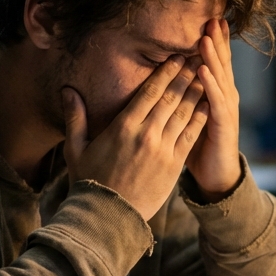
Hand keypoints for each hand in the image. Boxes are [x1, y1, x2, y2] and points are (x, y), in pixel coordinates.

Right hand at [63, 57, 209, 220]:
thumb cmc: (89, 183)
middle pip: (170, 98)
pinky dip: (200, 118)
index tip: (176, 58)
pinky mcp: (174, 166)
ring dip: (195, 92)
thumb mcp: (76, 149)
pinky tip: (207, 104)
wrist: (107, 218)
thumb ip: (75, 118)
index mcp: (122, 127)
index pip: (149, 92)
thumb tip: (68, 90)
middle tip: (197, 57)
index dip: (165, 72)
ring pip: (184, 113)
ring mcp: (162, 150)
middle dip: (185, 75)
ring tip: (205, 74)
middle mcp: (145, 135)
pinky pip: (191, 135)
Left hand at [185, 18, 241, 199]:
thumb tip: (166, 76)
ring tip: (206, 36)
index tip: (209, 18)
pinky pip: (216, 101)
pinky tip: (203, 70)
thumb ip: (183, 95)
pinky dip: (210, 84)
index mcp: (216, 93)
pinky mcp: (223, 125)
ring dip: (213, 56)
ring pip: (220, 77)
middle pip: (221, 63)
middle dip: (217, 40)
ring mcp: (226, 110)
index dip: (213, 40)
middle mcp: (225, 97)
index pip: (215, 61)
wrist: (216, 176)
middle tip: (212, 16)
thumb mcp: (190, 115)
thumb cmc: (200, 146)